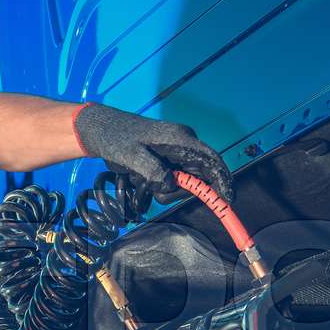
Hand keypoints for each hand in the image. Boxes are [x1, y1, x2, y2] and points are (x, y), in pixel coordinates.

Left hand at [73, 103, 233, 202]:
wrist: (101, 130)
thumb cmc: (116, 137)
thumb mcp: (131, 155)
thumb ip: (152, 170)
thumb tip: (170, 183)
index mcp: (180, 138)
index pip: (212, 160)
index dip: (223, 180)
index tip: (228, 199)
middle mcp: (184, 144)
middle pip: (199, 177)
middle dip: (179, 190)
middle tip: (153, 189)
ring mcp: (177, 152)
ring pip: (184, 182)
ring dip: (165, 189)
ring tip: (141, 179)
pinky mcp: (169, 159)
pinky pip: (173, 180)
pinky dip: (160, 186)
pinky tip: (142, 178)